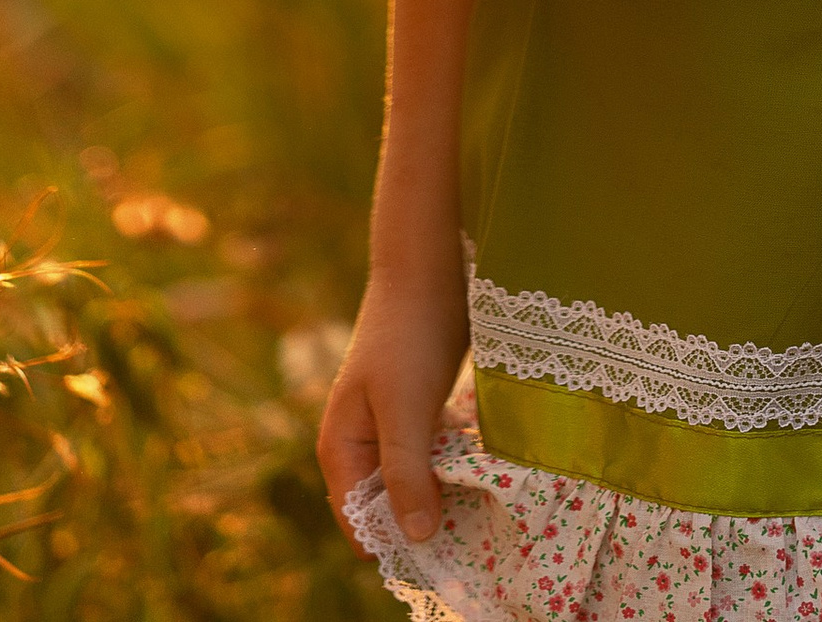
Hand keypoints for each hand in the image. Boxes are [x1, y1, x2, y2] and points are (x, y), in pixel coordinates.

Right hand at [319, 261, 471, 546]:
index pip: (360, 526)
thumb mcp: (405, 409)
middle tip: (470, 531)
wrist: (429, 269)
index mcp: (340, 449)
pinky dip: (450, 473)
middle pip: (386, 511)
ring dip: (441, 499)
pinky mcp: (417, 416)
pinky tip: (480, 477)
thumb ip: (405, 472)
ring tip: (480, 507)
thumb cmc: (408, 337)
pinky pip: (430, 462)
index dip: (397, 543)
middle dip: (422, 524)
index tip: (444, 552)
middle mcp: (359, 446)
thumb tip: (416, 538)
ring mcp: (388, 431)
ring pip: (412, 486)